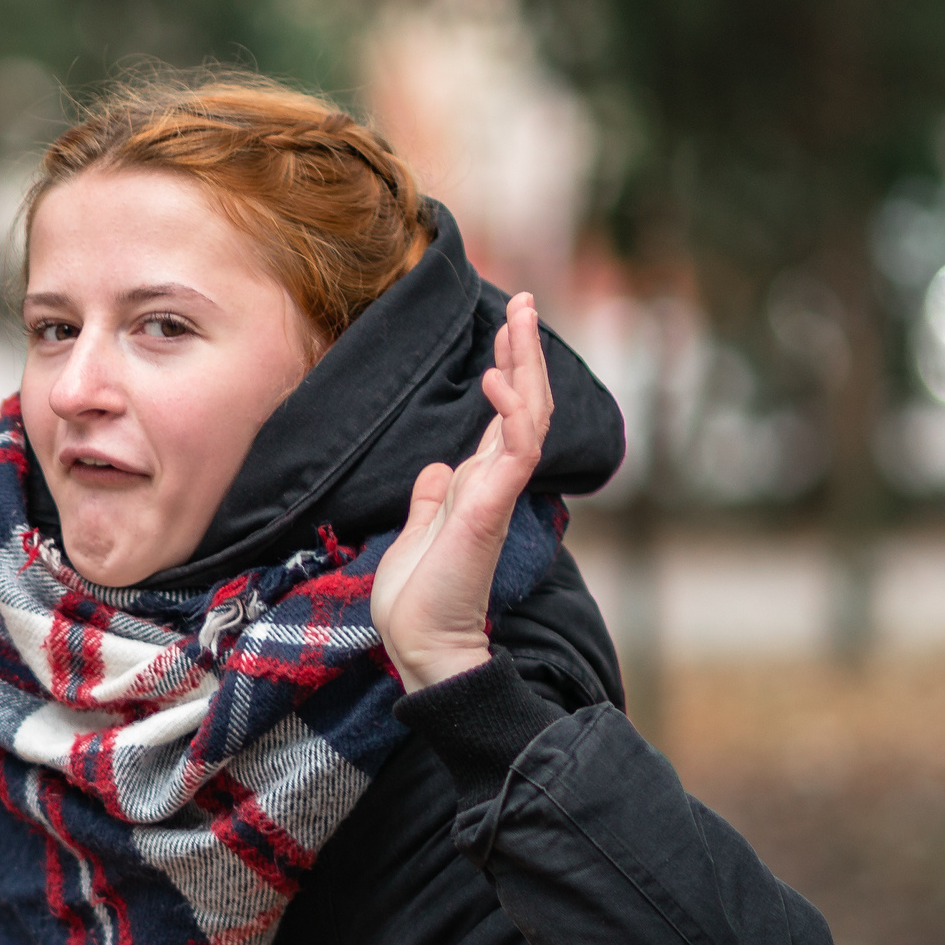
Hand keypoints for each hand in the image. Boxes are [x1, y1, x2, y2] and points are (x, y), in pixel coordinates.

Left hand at [372, 291, 555, 693]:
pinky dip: (511, 409)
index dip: (508, 372)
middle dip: (524, 351)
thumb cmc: (417, 599)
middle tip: (524, 302)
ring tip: (520, 316)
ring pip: (527, 414)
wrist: (421, 643)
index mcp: (477, 487)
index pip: (502, 418)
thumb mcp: (417, 533)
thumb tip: (436, 470)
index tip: (505, 329)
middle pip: (523, 404)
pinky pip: (515, 448)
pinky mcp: (492, 507)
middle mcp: (494, 484)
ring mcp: (497, 493)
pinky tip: (496, 377)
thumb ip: (431, 499)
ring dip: (525, 363)